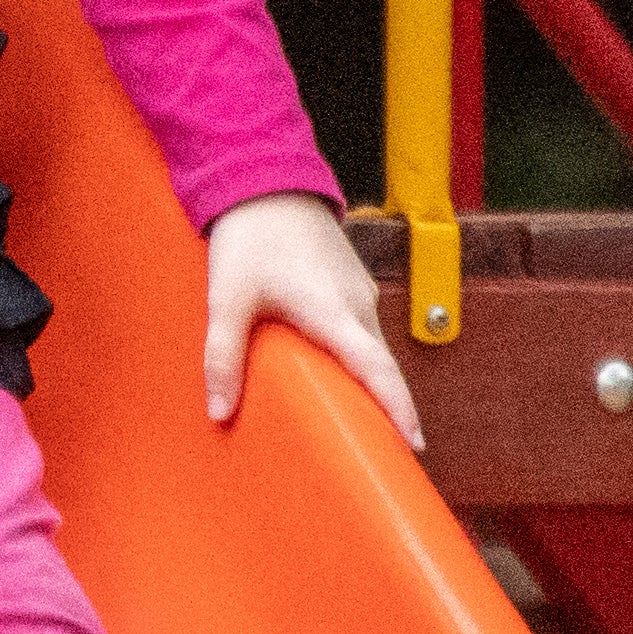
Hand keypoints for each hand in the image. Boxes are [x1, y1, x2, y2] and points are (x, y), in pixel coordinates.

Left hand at [200, 190, 421, 445]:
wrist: (265, 177)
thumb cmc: (249, 236)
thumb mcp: (226, 298)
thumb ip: (223, 357)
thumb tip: (218, 413)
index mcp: (333, 311)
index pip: (376, 369)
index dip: (397, 408)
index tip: (413, 446)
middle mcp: (358, 304)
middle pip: (379, 367)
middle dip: (385, 410)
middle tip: (384, 456)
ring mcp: (360, 292)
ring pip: (371, 349)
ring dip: (368, 383)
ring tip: (360, 426)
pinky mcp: (352, 284)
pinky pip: (361, 331)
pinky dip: (355, 358)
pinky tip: (336, 376)